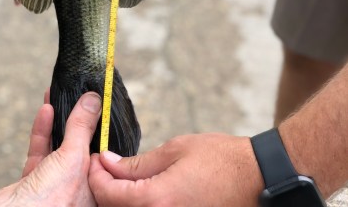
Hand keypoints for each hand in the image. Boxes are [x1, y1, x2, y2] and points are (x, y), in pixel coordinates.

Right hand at [0, 91, 101, 206]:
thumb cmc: (50, 203)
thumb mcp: (73, 160)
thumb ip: (81, 129)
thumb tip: (93, 100)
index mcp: (97, 191)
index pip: (105, 153)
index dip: (102, 127)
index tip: (100, 103)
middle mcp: (78, 189)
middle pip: (81, 147)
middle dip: (78, 120)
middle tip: (79, 95)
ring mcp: (55, 186)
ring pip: (59, 147)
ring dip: (58, 121)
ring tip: (59, 95)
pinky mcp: (33, 183)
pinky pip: (41, 152)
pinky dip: (42, 132)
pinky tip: (45, 110)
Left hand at [89, 133, 263, 206]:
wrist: (256, 178)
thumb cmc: (220, 159)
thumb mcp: (175, 150)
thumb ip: (138, 162)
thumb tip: (109, 162)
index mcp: (157, 199)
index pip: (109, 194)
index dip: (96, 175)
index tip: (94, 159)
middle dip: (105, 189)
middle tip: (105, 168)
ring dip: (121, 201)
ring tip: (122, 179)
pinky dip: (140, 206)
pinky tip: (142, 192)